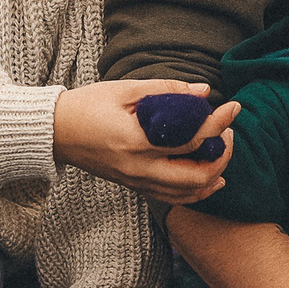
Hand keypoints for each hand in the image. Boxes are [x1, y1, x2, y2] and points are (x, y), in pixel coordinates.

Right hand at [53, 80, 238, 203]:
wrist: (55, 132)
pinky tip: (211, 178)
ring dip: (213, 174)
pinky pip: (173, 198)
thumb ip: (166, 90)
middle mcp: (139, 168)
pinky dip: (197, 191)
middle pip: (197, 175)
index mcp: (137, 141)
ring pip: (188, 193)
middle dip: (222, 154)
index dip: (219, 122)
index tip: (233, 107)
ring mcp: (137, 182)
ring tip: (221, 150)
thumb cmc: (87, 105)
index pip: (191, 138)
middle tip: (228, 131)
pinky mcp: (134, 187)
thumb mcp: (125, 89)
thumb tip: (203, 90)